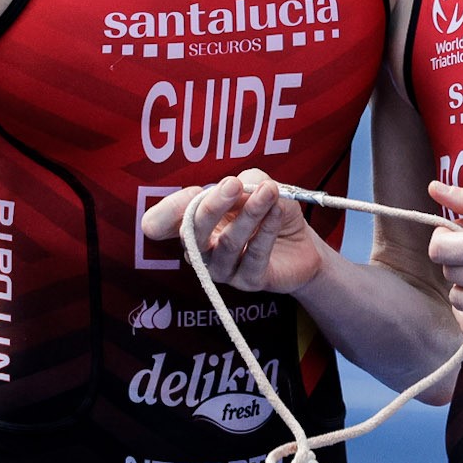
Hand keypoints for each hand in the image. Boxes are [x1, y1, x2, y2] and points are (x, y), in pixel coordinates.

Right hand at [140, 171, 324, 294]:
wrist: (302, 245)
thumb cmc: (271, 212)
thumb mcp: (261, 186)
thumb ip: (249, 180)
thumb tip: (241, 185)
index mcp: (194, 224)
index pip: (159, 223)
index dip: (169, 209)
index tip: (196, 190)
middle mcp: (202, 249)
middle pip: (191, 234)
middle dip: (211, 207)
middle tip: (233, 185)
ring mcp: (224, 269)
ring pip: (227, 243)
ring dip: (249, 214)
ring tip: (268, 192)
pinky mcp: (249, 281)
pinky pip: (255, 255)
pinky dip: (267, 229)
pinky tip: (277, 211)